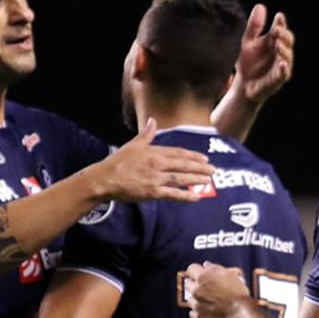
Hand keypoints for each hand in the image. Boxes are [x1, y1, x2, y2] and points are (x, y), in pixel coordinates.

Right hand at [94, 119, 213, 203]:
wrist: (105, 179)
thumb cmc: (117, 162)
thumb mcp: (132, 145)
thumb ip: (146, 134)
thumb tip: (153, 121)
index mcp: (153, 152)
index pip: (178, 153)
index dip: (193, 156)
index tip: (205, 158)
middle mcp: (157, 164)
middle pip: (183, 165)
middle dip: (200, 167)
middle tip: (213, 170)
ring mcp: (155, 178)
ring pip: (181, 178)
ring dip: (197, 179)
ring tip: (209, 181)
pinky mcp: (152, 192)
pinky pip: (173, 194)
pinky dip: (185, 196)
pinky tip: (196, 197)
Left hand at [184, 262, 249, 317]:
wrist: (240, 312)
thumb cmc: (237, 293)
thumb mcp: (229, 275)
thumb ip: (215, 268)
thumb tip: (206, 265)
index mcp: (202, 277)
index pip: (191, 269)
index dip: (196, 271)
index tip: (200, 274)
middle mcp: (196, 290)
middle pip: (188, 284)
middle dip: (195, 285)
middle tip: (206, 289)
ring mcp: (196, 304)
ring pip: (190, 300)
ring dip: (197, 300)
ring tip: (210, 302)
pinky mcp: (198, 317)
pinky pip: (193, 313)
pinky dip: (199, 312)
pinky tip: (208, 311)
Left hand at [234, 5, 293, 104]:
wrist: (243, 86)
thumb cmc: (248, 63)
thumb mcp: (248, 42)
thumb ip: (254, 26)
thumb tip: (260, 6)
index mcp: (273, 41)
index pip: (280, 29)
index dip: (280, 23)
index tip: (279, 17)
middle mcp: (280, 52)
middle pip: (287, 41)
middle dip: (284, 35)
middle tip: (277, 30)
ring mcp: (281, 65)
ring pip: (287, 56)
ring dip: (284, 50)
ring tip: (278, 44)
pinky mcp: (278, 79)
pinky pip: (284, 73)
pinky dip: (284, 69)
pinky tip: (281, 63)